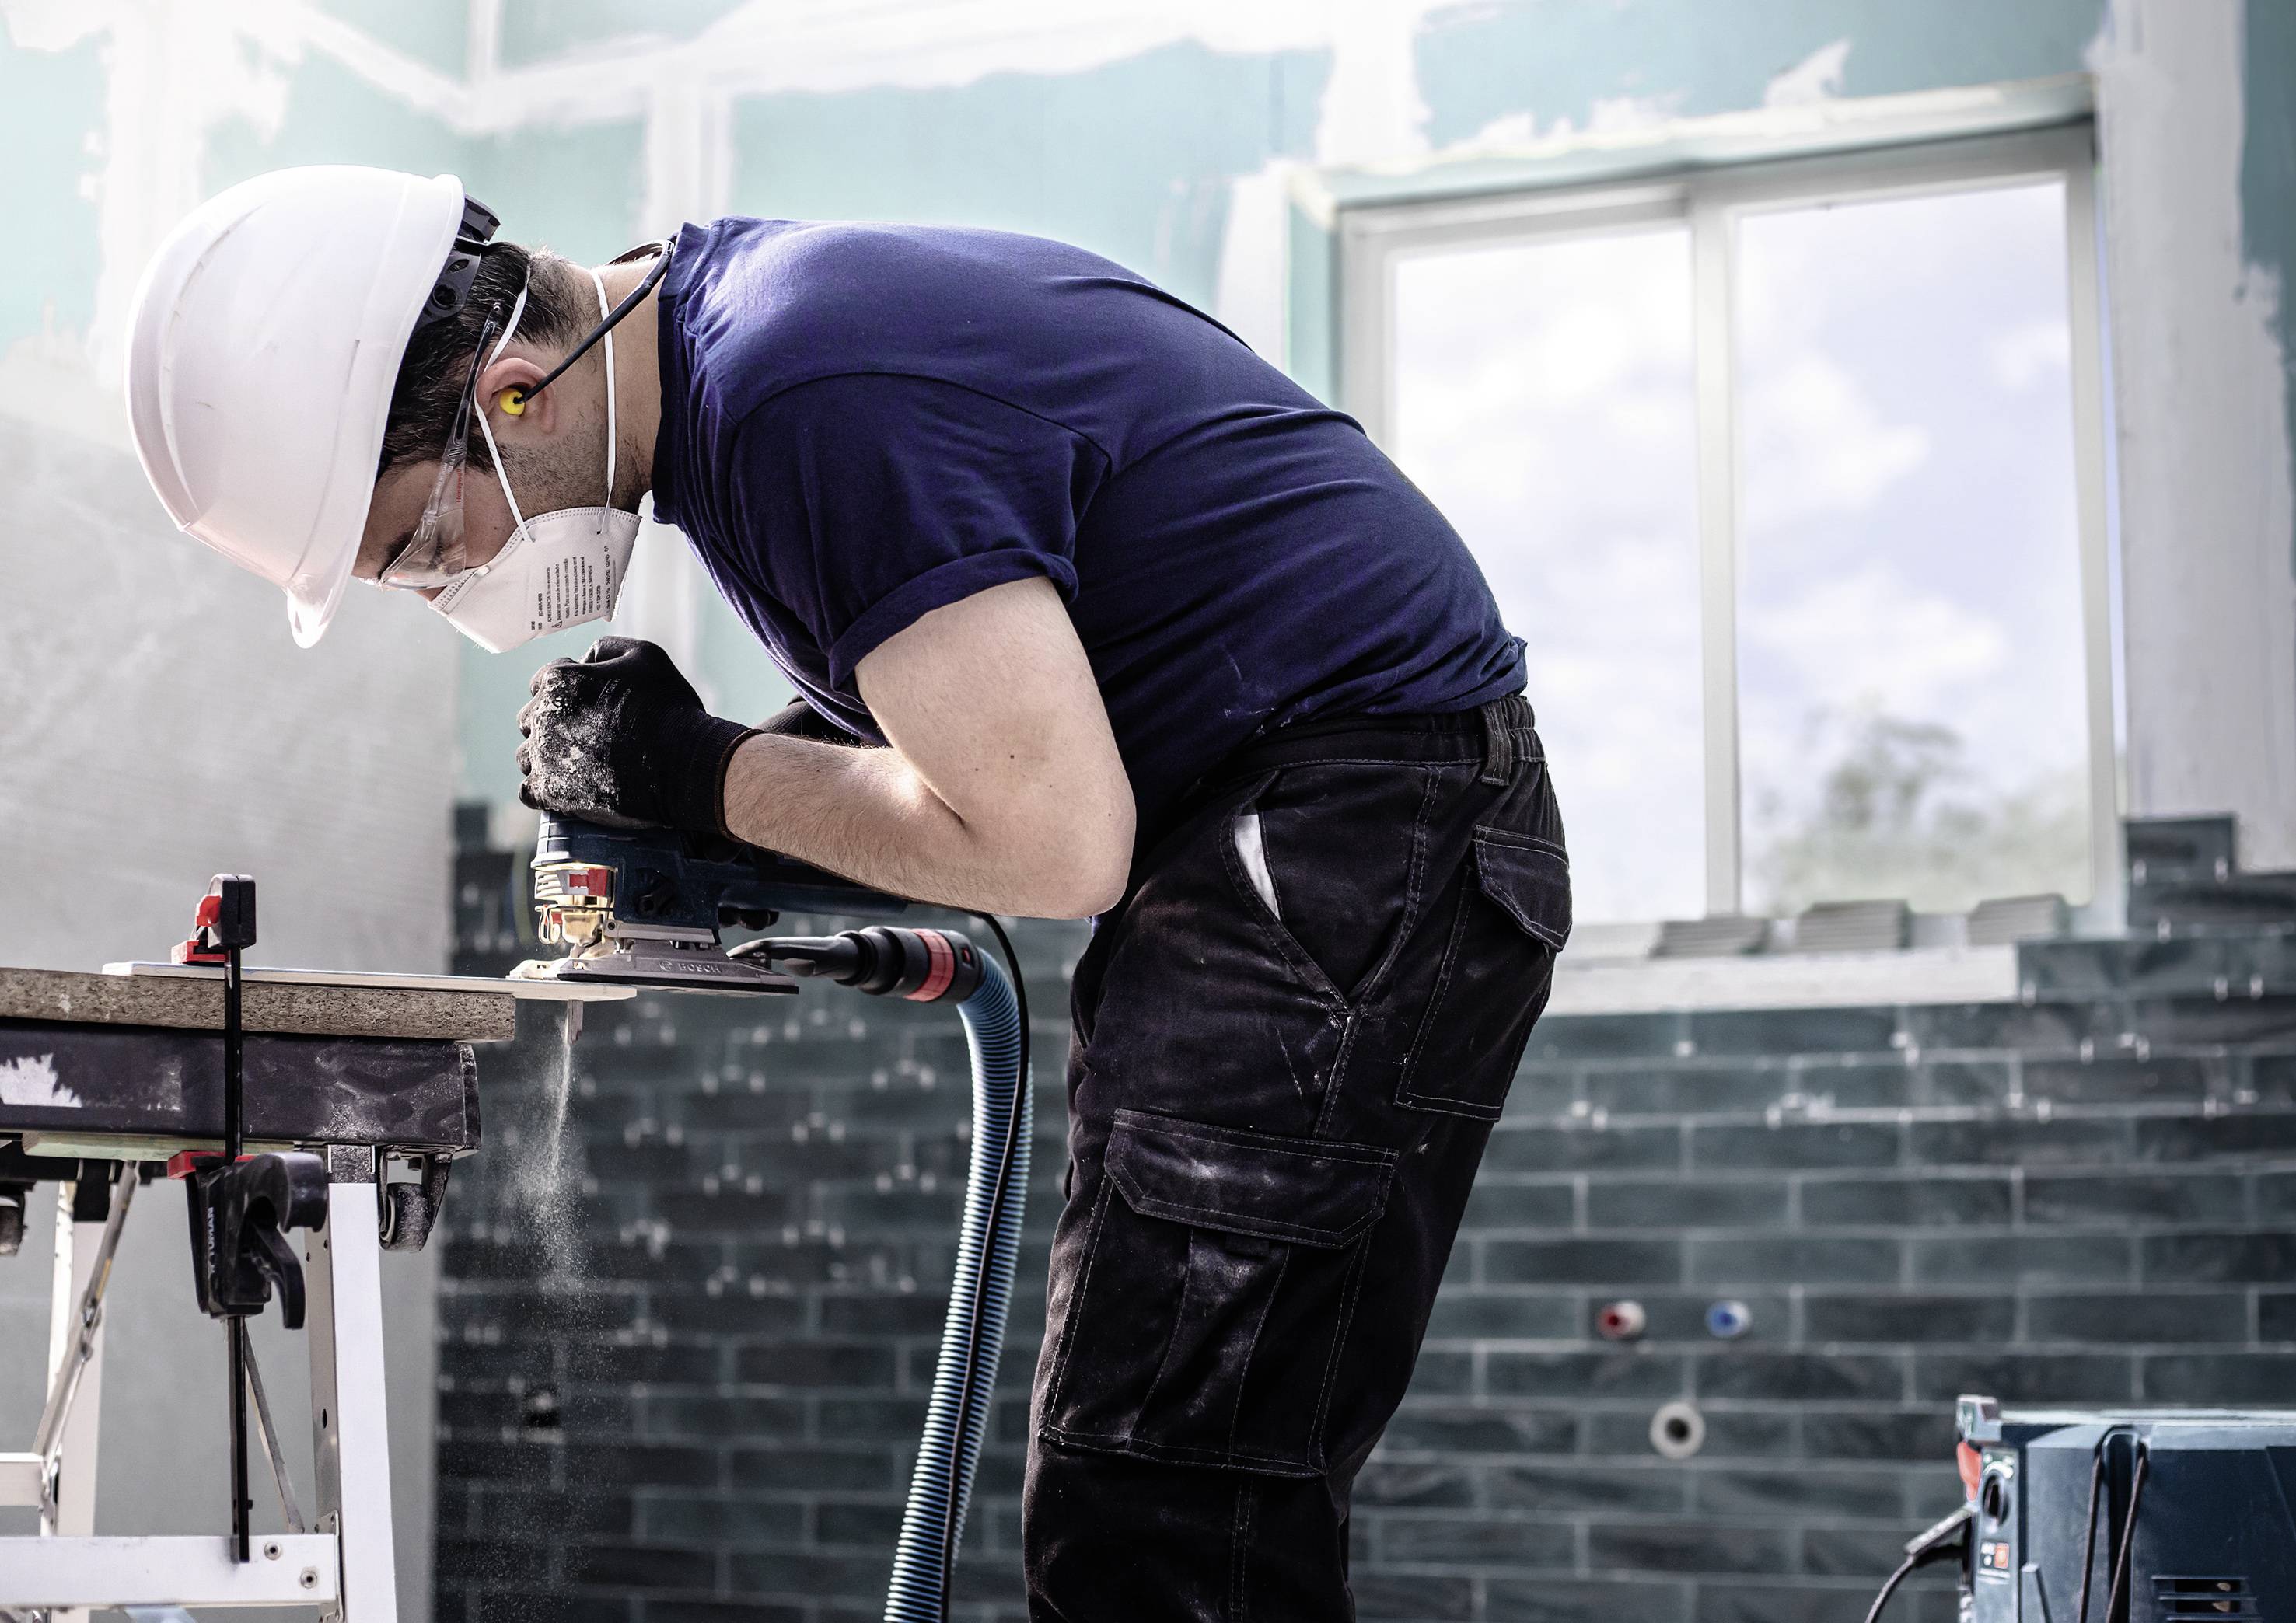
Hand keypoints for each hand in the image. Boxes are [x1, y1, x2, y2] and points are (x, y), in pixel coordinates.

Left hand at [516, 637, 755, 832]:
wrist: (683, 766)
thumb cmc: (669, 708)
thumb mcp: (646, 655)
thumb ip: (606, 649)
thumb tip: (585, 659)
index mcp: (559, 680)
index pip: (543, 680)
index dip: (569, 690)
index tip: (591, 704)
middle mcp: (541, 717)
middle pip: (530, 718)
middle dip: (552, 723)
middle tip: (587, 734)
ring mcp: (542, 757)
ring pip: (526, 755)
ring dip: (545, 757)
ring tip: (578, 763)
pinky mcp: (549, 793)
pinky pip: (528, 791)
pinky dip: (543, 789)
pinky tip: (566, 787)